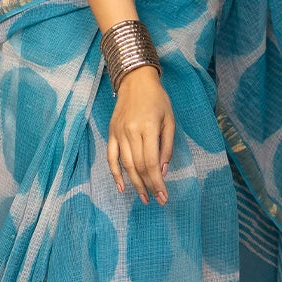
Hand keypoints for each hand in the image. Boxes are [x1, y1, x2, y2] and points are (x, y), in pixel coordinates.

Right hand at [107, 66, 174, 205]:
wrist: (135, 81)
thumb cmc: (157, 99)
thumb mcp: (169, 120)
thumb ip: (167, 145)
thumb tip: (163, 170)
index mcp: (148, 128)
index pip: (152, 162)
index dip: (157, 182)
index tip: (164, 196)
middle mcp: (131, 132)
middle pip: (139, 166)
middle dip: (149, 186)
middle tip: (157, 201)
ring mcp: (119, 133)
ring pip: (126, 165)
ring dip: (135, 184)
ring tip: (143, 197)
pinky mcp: (111, 133)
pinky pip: (111, 157)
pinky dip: (115, 174)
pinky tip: (122, 187)